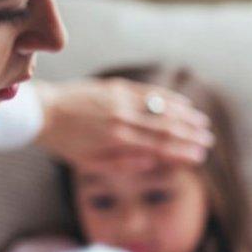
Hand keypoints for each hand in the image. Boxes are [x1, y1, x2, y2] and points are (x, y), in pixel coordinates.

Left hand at [33, 77, 214, 169]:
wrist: (43, 111)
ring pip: (160, 107)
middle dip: (189, 135)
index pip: (158, 146)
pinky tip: (182, 103)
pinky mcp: (116, 87)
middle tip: (208, 141)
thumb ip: (121, 164)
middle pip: (165, 127)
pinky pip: (148, 92)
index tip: (199, 157)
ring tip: (203, 123)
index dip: (181, 152)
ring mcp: (120, 100)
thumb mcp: (88, 163)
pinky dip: (168, 98)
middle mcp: (122, 118)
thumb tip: (152, 162)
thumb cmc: (64, 142)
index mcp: (116, 140)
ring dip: (185, 116)